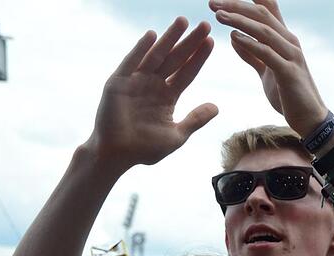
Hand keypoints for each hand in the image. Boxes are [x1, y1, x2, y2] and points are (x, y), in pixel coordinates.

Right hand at [86, 18, 217, 171]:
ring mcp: (135, 81)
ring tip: (183, 22)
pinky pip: (131, 62)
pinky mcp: (118, 83)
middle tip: (205, 25)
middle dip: (189, 42)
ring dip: (169, 38)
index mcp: (167, 96)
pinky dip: (140, 49)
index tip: (212, 42)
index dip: (198, 58)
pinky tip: (152, 35)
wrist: (117, 156)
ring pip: (156, 56)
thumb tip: (216, 107)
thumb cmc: (144, 148)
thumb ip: (195, 119)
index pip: (187, 72)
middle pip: (175, 59)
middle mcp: (153, 85)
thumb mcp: (177, 134)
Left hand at [211, 0, 329, 135]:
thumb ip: (252, 54)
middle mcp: (290, 42)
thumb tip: (234, 37)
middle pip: (262, 14)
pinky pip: (268, 54)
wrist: (309, 119)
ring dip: (240, 21)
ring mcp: (291, 56)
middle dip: (236, 5)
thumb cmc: (289, 94)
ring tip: (218, 16)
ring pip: (264, 31)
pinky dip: (250, 44)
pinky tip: (233, 38)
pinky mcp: (289, 73)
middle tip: (212, 3)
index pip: (268, 8)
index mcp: (284, 39)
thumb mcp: (267, 70)